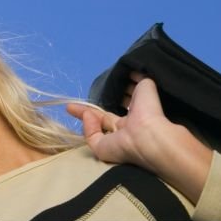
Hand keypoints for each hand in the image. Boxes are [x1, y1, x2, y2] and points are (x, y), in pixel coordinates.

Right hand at [66, 72, 212, 203]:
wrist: (147, 133)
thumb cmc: (149, 110)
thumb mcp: (145, 86)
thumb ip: (138, 78)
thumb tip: (133, 71)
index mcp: (135, 119)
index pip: (118, 110)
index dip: (109, 100)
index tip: (100, 92)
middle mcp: (123, 132)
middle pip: (102, 119)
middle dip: (88, 110)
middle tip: (72, 104)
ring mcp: (112, 142)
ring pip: (94, 129)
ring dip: (85, 116)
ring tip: (72, 106)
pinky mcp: (102, 150)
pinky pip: (91, 137)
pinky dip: (88, 125)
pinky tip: (89, 115)